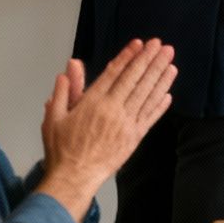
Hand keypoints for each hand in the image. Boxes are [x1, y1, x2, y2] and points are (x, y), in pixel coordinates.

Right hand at [39, 39, 177, 219]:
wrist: (74, 178)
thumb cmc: (61, 149)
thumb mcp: (53, 117)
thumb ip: (63, 92)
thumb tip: (68, 69)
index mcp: (92, 102)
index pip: (114, 73)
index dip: (128, 57)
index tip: (139, 44)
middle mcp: (112, 110)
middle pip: (135, 80)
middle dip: (149, 60)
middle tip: (161, 45)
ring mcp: (126, 124)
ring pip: (146, 95)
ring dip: (160, 77)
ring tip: (170, 61)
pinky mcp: (134, 138)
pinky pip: (150, 117)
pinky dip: (160, 105)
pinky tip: (168, 92)